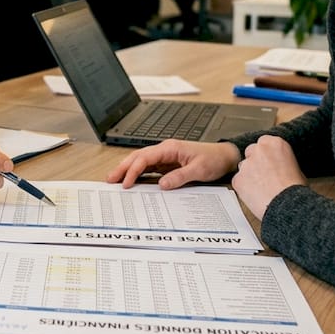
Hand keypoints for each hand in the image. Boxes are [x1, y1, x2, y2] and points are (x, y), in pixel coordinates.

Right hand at [107, 140, 240, 188]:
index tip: (126, 183)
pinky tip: (132, 180)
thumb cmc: (213, 159)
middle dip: (122, 167)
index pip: (145, 158)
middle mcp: (165, 150)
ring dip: (128, 169)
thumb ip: (179, 177)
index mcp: (170, 148)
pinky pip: (149, 167)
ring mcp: (165, 156)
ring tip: (115, 180)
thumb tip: (161, 184)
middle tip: (110, 179)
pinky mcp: (168, 163)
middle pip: (138, 157)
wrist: (224, 156)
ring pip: (141, 161)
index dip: (133, 170)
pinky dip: (138, 173)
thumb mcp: (199, 170)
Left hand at [230, 135, 305, 219]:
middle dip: (255, 162)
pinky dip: (244, 188)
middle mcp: (259, 150)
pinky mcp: (238, 178)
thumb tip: (278, 165)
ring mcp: (246, 164)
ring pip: (243, 167)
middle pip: (251, 152)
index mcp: (275, 144)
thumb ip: (282, 161)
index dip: (266, 155)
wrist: (287, 205)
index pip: (264, 143)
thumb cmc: (295, 190)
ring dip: (249, 175)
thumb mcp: (296, 168)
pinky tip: (255, 194)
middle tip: (263, 175)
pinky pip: (238, 181)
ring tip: (261, 188)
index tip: (268, 162)